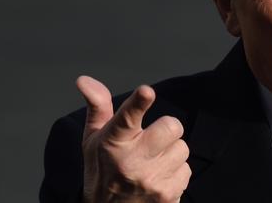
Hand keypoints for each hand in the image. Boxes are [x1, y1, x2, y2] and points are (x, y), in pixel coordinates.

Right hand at [77, 76, 190, 202]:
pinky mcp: (167, 195)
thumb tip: (85, 79)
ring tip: (152, 164)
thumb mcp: (94, 139)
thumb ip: (97, 106)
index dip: (138, 102)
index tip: (146, 91)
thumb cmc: (102, 169)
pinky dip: (175, 173)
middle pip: (172, 126)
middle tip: (152, 140)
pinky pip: (186, 170)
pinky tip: (158, 179)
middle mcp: (131, 161)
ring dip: (171, 154)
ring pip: (182, 148)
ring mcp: (151, 180)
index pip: (126, 118)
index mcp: (112, 142)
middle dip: (166, 130)